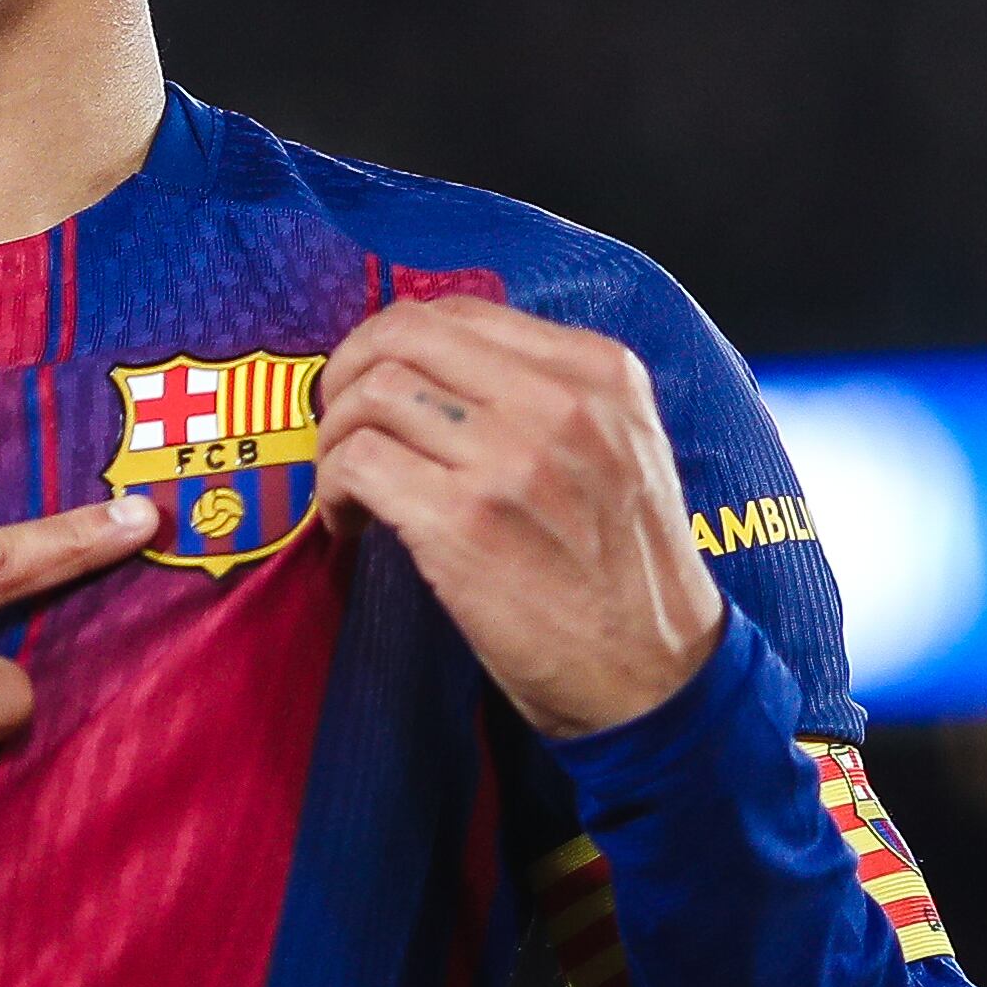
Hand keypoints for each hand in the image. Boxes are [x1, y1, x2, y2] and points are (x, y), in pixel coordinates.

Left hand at [315, 297, 726, 741]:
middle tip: (336, 423)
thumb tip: (437, 370)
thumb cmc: (626, 573)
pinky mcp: (463, 522)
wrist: (653, 676)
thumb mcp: (623, 447)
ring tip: (345, 484)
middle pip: (403, 335)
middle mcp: (559, 402)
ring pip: (370, 394)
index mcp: (600, 371)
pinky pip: (357, 462)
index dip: (394, 343)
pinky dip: (332, 490)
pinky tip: (349, 525)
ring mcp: (511, 459)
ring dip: (334, 437)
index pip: (460, 311)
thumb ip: (551, 394)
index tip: (374, 385)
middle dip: (347, 372)